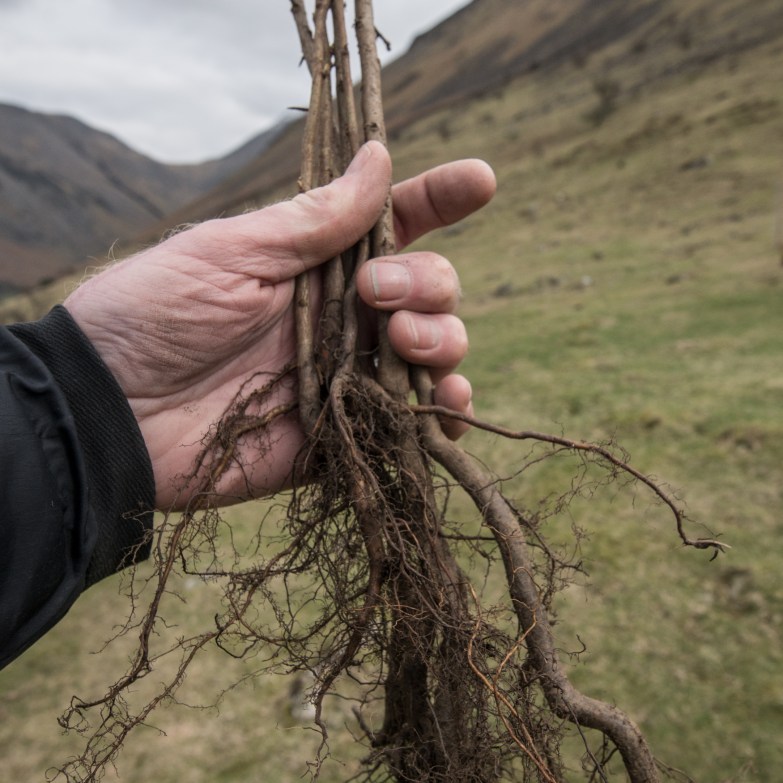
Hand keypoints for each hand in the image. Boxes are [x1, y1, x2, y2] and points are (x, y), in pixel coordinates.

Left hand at [65, 142, 495, 508]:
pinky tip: (448, 399)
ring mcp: (348, 375)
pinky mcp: (346, 434)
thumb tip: (379, 156)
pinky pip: (414, 424)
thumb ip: (313, 220)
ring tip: (404, 341)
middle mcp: (342, 316)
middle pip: (428, 289)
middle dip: (427, 284)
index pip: (393, 226)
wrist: (112, 416)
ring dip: (443, 340)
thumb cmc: (156, 317)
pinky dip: (445, 413)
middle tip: (376, 296)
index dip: (439, 200)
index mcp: (314, 264)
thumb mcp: (230, 252)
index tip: (480, 181)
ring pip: (434, 350)